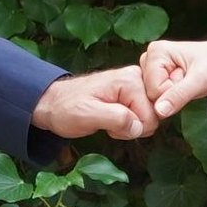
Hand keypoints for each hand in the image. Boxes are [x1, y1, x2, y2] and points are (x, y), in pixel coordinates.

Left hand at [34, 66, 157, 139]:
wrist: (53, 104)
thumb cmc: (66, 109)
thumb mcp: (88, 115)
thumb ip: (116, 118)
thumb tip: (138, 126)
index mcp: (130, 81)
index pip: (151, 116)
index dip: (132, 128)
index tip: (110, 123)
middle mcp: (137, 79)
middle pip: (153, 116)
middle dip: (131, 127)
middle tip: (108, 122)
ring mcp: (134, 85)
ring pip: (147, 118)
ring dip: (128, 126)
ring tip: (108, 120)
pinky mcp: (130, 94)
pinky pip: (140, 117)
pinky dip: (126, 124)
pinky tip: (110, 119)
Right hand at [140, 37, 206, 118]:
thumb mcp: (201, 80)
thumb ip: (179, 95)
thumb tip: (158, 111)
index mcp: (156, 51)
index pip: (153, 89)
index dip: (172, 92)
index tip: (188, 78)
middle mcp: (150, 58)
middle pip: (150, 94)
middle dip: (172, 93)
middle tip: (188, 80)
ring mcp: (153, 69)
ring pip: (154, 98)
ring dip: (173, 96)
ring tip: (187, 81)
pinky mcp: (158, 77)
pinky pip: (159, 98)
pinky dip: (173, 98)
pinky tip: (183, 85)